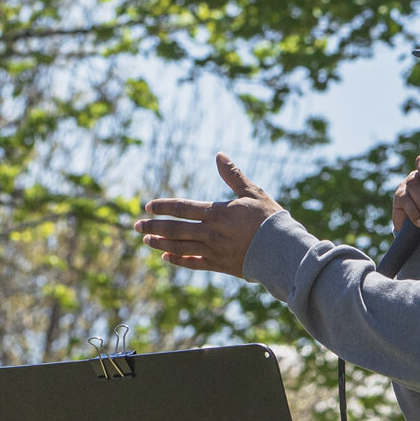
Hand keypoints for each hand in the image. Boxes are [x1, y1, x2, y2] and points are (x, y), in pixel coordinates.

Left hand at [135, 153, 284, 279]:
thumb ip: (232, 175)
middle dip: (154, 227)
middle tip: (137, 226)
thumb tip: (219, 155)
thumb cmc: (269, 219)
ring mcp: (214, 251)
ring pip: (180, 247)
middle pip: (175, 229)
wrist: (282, 250)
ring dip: (160, 244)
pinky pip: (194, 263)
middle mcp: (211, 233)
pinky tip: (166, 257)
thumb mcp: (252, 192)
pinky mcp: (220, 265)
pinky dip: (178, 260)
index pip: (182, 208)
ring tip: (146, 241)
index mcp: (217, 213)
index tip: (147, 206)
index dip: (163, 207)